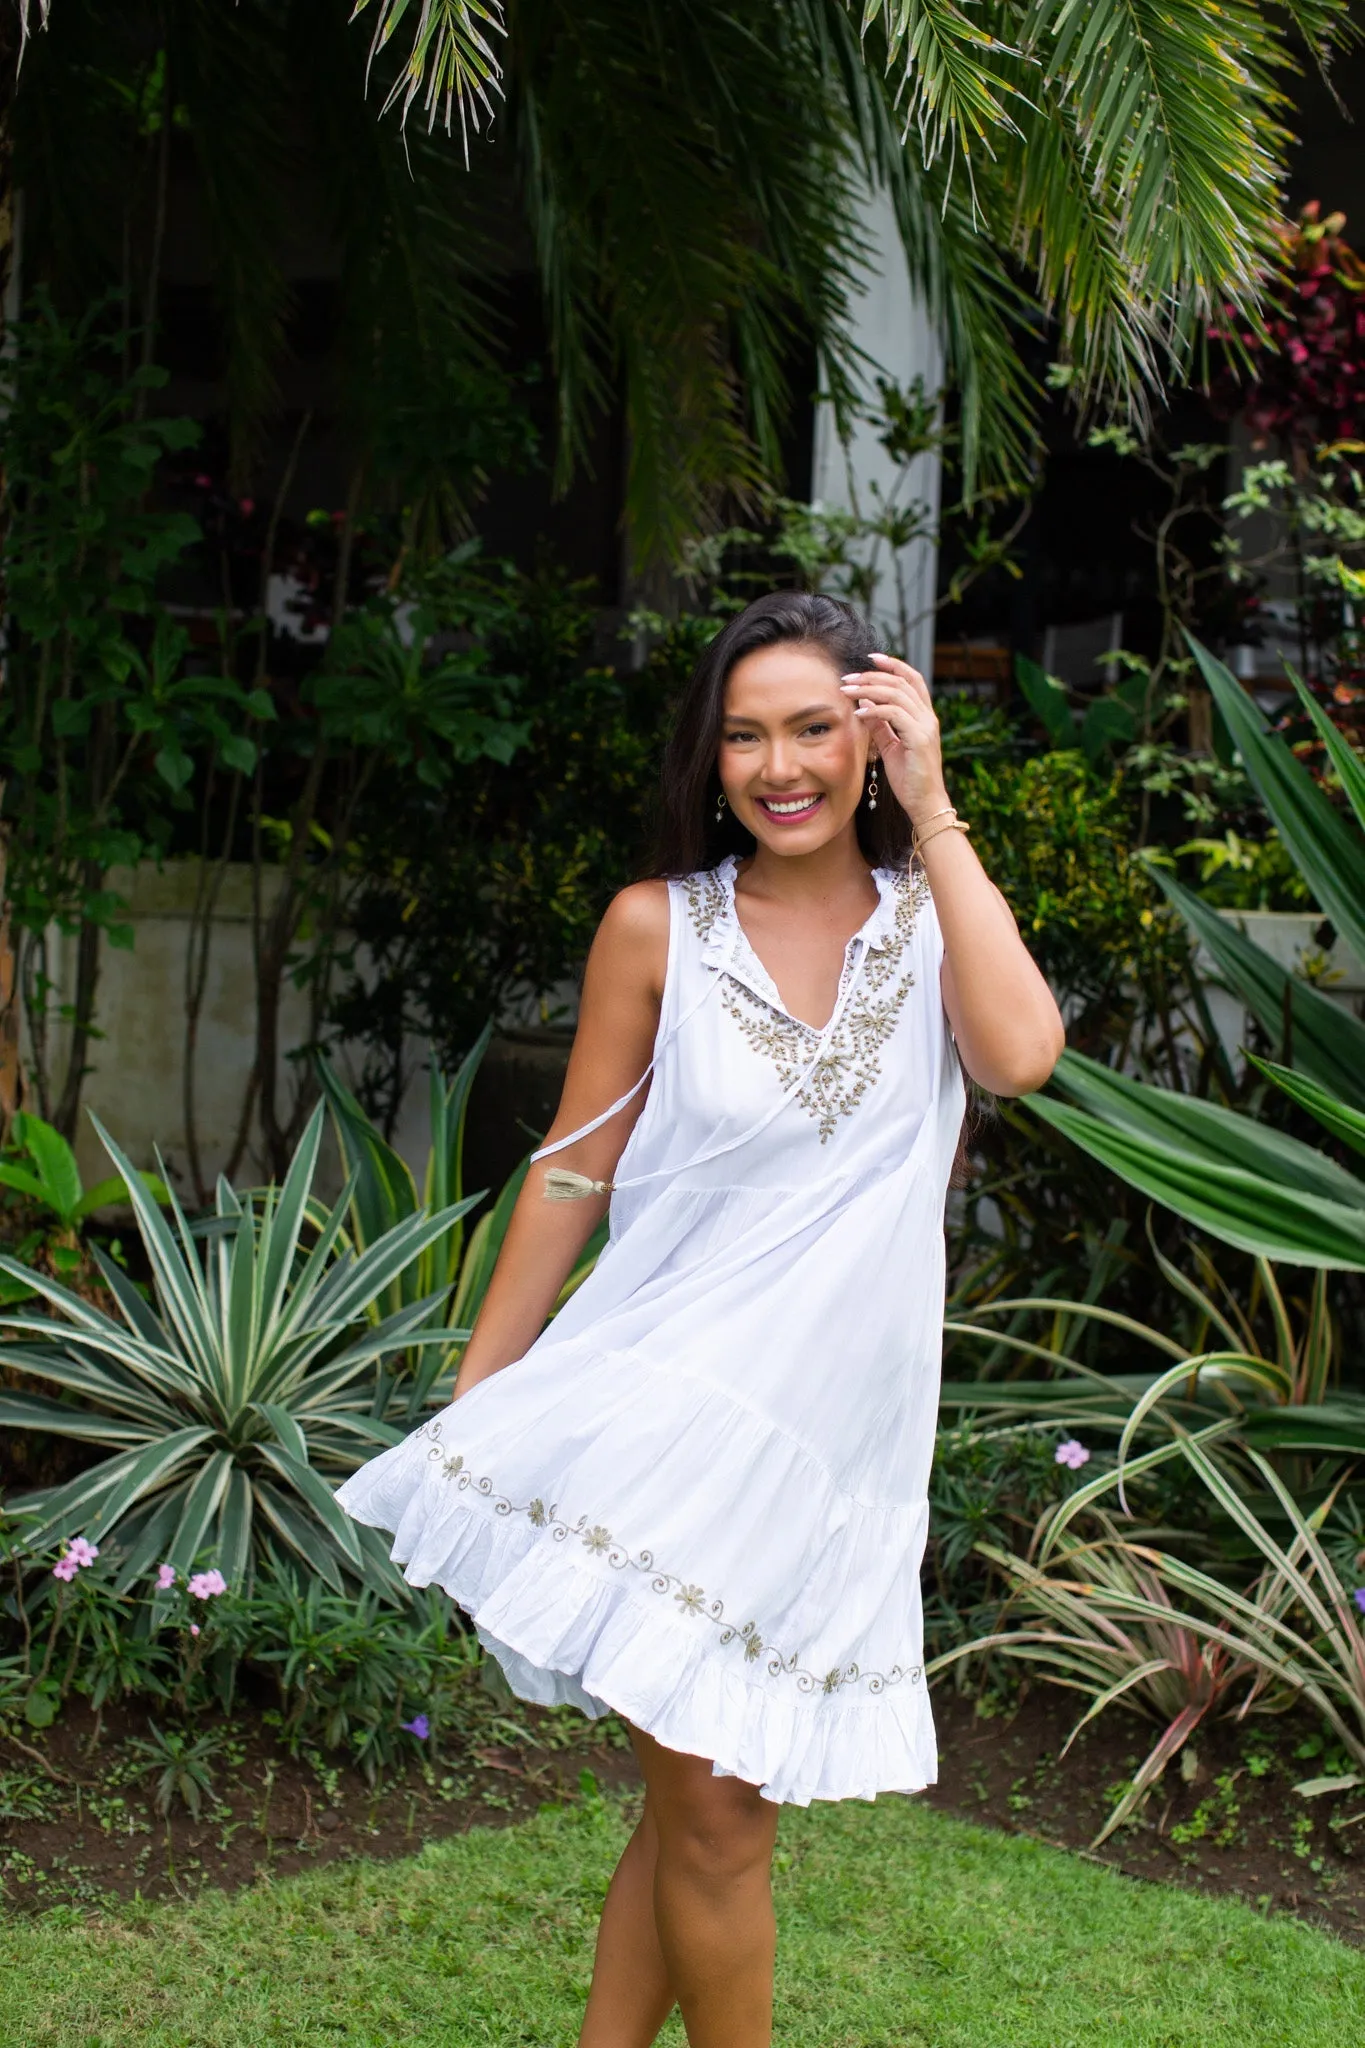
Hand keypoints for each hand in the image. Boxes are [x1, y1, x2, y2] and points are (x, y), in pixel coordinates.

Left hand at [839, 653, 950, 827]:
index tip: (871, 658)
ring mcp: (926, 727)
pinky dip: (875, 709)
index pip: (912, 680)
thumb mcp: (890, 746)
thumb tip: (863, 704)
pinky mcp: (919, 739)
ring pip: (897, 694)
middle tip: (847, 678)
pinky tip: (858, 711)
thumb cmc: (909, 778)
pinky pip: (895, 714)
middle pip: (901, 682)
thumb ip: (880, 725)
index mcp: (924, 717)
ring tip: (847, 690)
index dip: (893, 665)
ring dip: (869, 688)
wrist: (924, 803)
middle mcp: (928, 717)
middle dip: (872, 676)